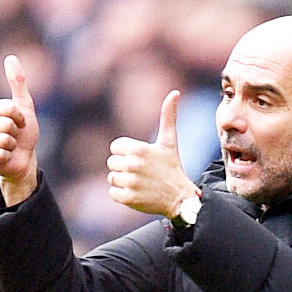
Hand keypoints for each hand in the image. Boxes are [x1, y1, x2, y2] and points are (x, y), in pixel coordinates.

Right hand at [0, 55, 39, 205]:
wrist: (24, 159)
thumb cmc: (24, 133)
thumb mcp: (25, 106)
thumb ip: (17, 82)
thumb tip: (10, 57)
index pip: (8, 108)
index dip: (20, 117)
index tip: (20, 123)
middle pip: (5, 124)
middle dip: (16, 132)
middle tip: (14, 137)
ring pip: (2, 140)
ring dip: (12, 146)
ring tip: (9, 147)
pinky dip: (6, 157)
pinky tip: (4, 157)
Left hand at [107, 90, 198, 218]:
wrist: (180, 198)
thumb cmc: (172, 168)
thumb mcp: (169, 141)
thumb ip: (168, 116)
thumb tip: (175, 92)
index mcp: (139, 148)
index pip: (115, 147)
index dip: (126, 153)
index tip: (140, 159)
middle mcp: (133, 165)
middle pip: (111, 162)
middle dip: (123, 167)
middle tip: (140, 173)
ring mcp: (130, 182)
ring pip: (112, 178)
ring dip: (123, 182)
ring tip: (140, 183)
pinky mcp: (128, 198)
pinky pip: (113, 193)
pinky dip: (122, 195)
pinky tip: (137, 193)